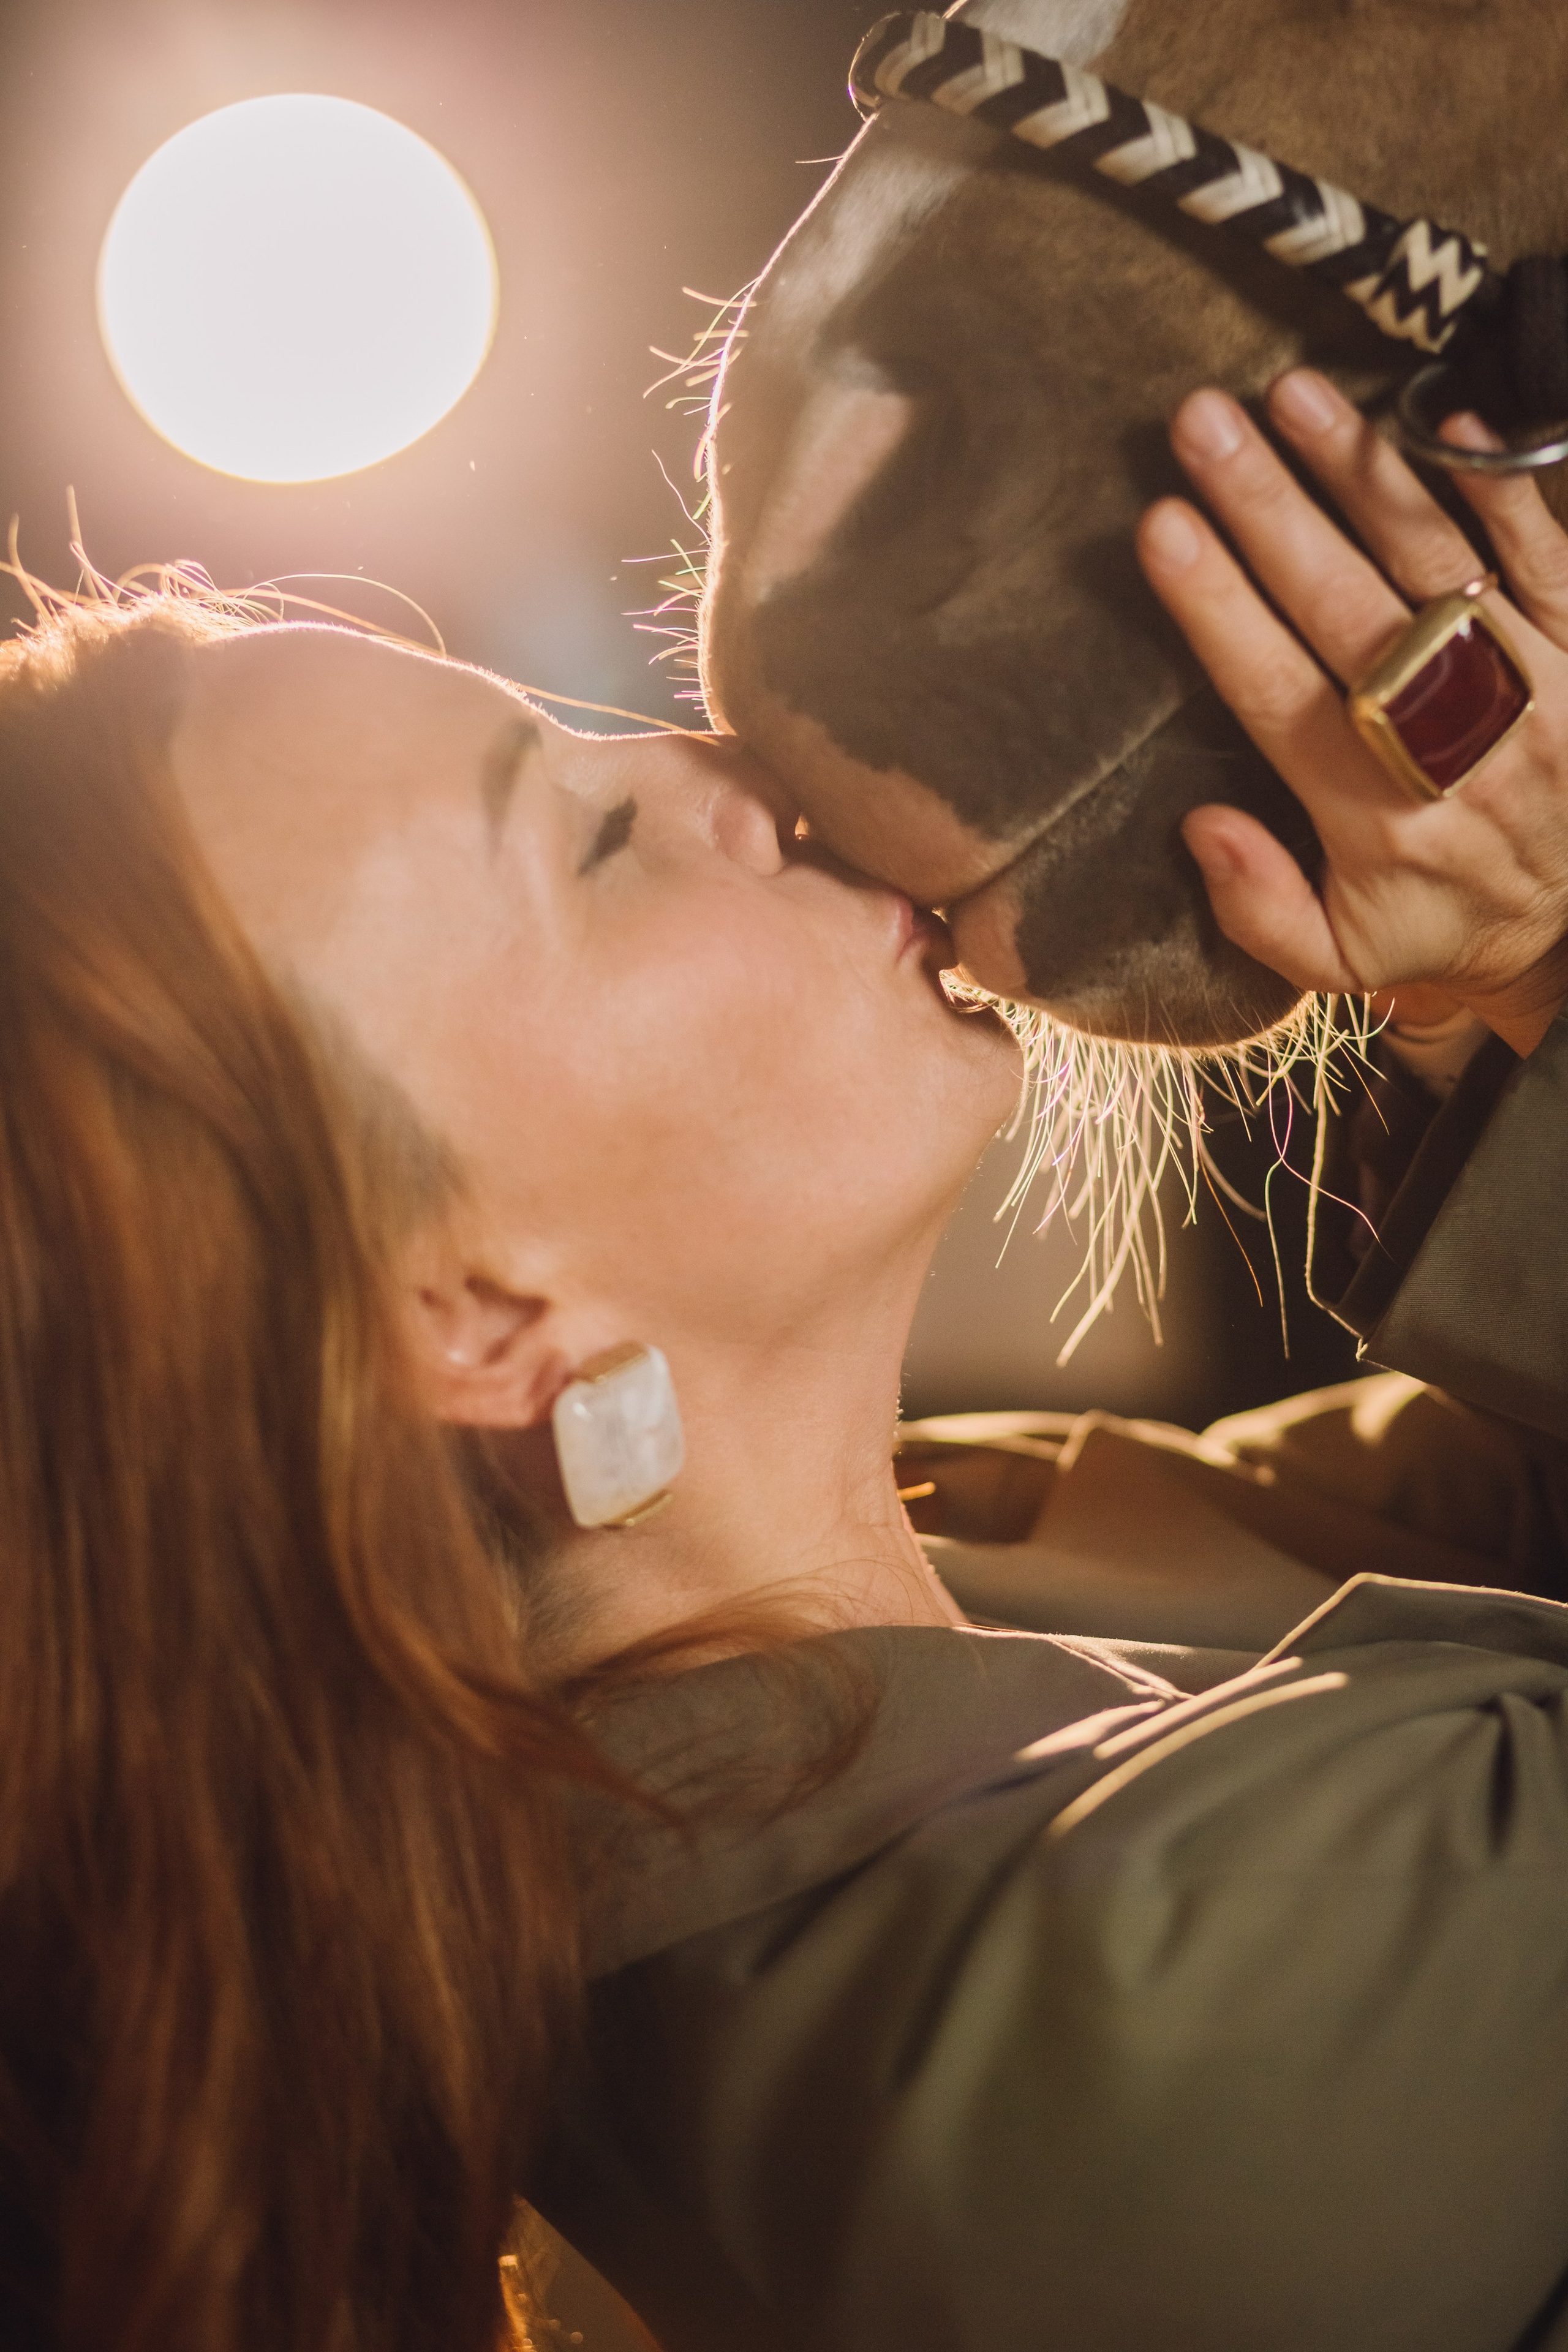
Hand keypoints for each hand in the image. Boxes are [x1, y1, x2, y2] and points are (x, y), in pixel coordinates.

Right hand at [1137, 369, 1567, 1055]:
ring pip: (1435, 562)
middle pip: (1345, 608)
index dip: (1218, 608)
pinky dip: (1499, 485)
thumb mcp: (1343, 960)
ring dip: (1358, 470)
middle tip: (1201, 423)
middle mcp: (1453, 747)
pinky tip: (1446, 415)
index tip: (1161, 528)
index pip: (1278, 694)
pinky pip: (1546, 554)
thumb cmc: (1444, 924)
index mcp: (1378, 820)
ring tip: (1291, 395)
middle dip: (1267, 509)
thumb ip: (1259, 908)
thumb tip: (1198, 823)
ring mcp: (1529, 688)